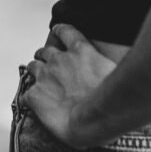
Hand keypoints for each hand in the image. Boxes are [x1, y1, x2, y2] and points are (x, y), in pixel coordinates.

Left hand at [26, 25, 117, 147]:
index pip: (64, 31)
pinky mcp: (34, 95)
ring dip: (36, 73)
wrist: (94, 120)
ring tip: (42, 85)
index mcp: (80, 50)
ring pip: (33, 66)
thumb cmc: (114, 100)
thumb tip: (123, 67)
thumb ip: (110, 64)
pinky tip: (38, 107)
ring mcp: (45, 76)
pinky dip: (31, 98)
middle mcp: (60, 59)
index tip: (58, 34)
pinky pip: (26, 93)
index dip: (59, 32)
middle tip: (52, 69)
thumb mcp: (118, 72)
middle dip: (46, 57)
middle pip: (45, 50)